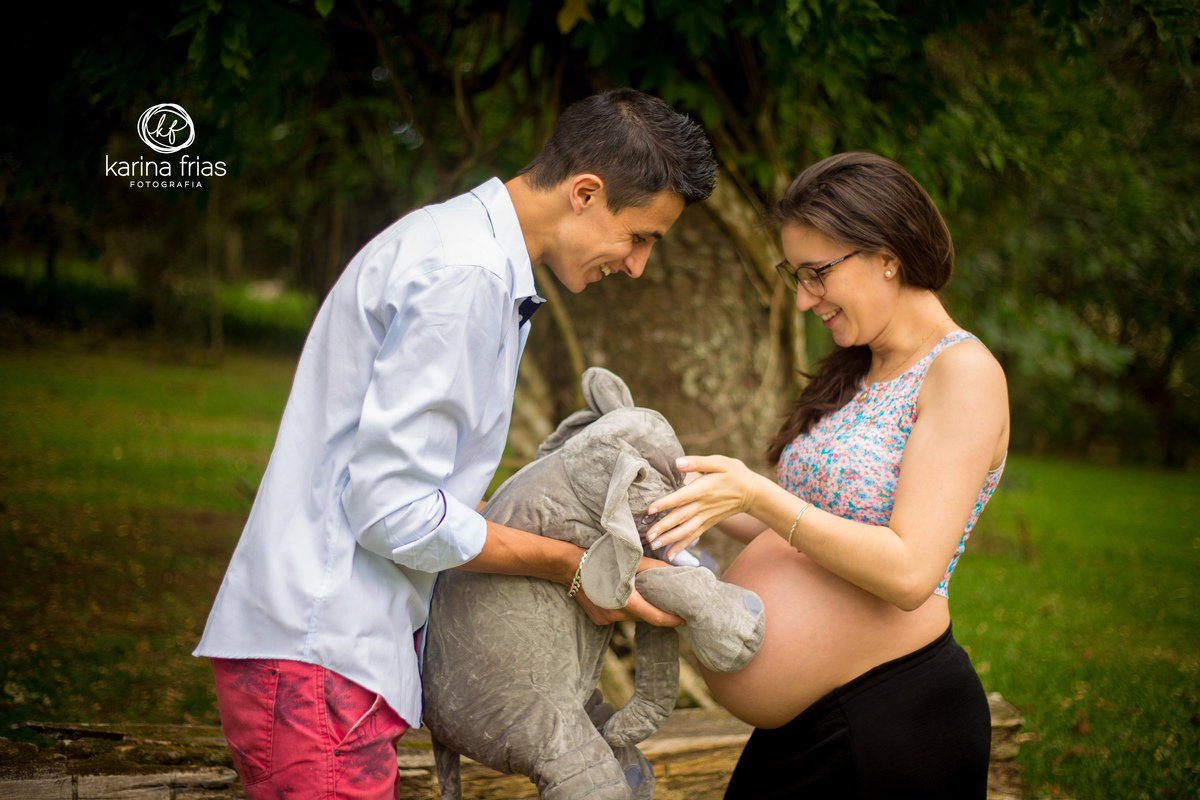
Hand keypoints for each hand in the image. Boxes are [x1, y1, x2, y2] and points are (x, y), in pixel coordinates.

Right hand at [572, 558, 682, 627]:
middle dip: (656, 611)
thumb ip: (655, 568)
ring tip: (647, 595)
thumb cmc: (602, 558)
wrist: (569, 566)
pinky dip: (625, 608)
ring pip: (631, 617)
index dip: (672, 620)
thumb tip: (677, 570)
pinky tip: (624, 595)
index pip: (655, 618)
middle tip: (669, 602)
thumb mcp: (631, 561)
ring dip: (640, 608)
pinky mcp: (598, 619)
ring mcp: (605, 619)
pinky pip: (618, 615)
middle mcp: (616, 615)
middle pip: (643, 617)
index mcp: (626, 602)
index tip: (685, 619)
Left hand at [645, 455, 766, 560]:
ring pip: (686, 531)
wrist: (753, 493)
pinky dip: (681, 546)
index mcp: (703, 489)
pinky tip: (669, 555)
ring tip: (653, 545)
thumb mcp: (719, 462)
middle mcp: (703, 506)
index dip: (665, 503)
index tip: (650, 510)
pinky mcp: (708, 524)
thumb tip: (677, 462)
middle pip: (680, 518)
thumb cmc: (734, 474)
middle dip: (663, 528)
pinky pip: (693, 536)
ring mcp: (706, 517)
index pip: (681, 497)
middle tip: (647, 536)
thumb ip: (697, 463)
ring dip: (669, 539)